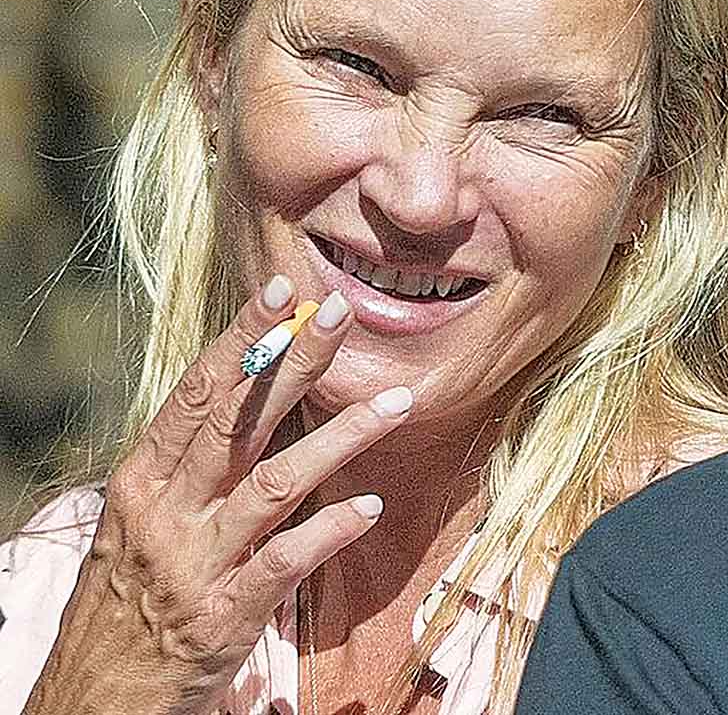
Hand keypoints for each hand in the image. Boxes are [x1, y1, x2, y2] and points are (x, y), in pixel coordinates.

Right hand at [24, 276, 410, 714]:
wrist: (92, 698)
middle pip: (239, 420)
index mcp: (144, 477)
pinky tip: (368, 506)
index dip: (242, 338)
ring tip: (395, 401)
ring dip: (340, 437)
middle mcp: (168, 511)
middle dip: (294, 361)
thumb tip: (244, 387)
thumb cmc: (124, 593)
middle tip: (340, 313)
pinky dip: (330, 531)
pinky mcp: (225, 615)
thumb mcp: (139, 515)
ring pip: (275, 483)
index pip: (198, 391)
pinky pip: (285, 562)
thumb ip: (190, 459)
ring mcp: (198, 563)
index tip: (283, 291)